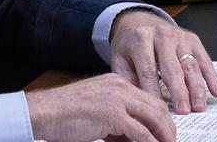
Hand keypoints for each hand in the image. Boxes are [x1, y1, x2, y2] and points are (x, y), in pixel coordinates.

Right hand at [26, 73, 175, 141]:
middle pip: (156, 106)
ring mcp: (117, 98)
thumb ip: (117, 120)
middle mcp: (120, 86)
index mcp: (116, 82)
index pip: (148, 99)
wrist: (45, 112)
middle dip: (167, 127)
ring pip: (153, 117)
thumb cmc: (64, 113)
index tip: (166, 131)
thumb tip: (136, 137)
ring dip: (163, 136)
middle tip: (171, 141)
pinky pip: (140, 132)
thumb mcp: (97, 113)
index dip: (161, 117)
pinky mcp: (112, 114)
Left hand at [110, 10, 216, 114]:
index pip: (148, 70)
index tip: (159, 110)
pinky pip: (204, 59)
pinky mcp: (192, 39)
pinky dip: (212, 76)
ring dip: (197, 87)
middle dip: (179, 92)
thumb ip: (127, 79)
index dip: (154, 92)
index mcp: (141, 40)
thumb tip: (139, 102)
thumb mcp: (120, 58)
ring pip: (190, 65)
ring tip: (199, 106)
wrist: (138, 19)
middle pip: (172, 68)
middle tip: (184, 111)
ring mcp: (179, 36)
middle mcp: (162, 35)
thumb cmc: (130, 43)